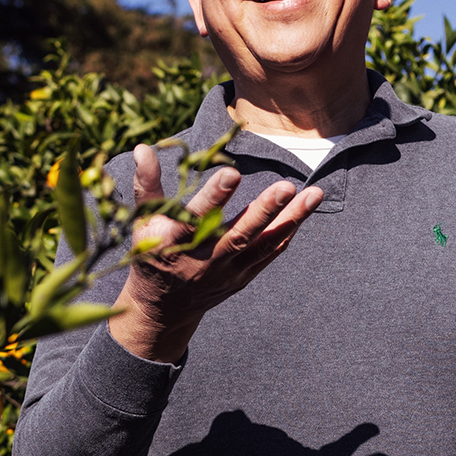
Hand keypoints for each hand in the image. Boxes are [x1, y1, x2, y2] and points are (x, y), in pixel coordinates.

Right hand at [108, 144, 323, 362]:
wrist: (164, 308)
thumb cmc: (152, 254)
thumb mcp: (142, 221)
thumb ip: (146, 185)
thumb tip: (142, 147)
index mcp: (175, 243)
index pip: (196, 218)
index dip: (214, 197)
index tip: (232, 172)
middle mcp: (203, 260)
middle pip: (238, 235)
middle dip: (264, 211)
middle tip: (286, 186)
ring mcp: (226, 272)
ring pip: (261, 245)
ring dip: (289, 219)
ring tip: (313, 193)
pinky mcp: (241, 278)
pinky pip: (268, 254)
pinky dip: (286, 233)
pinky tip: (303, 210)